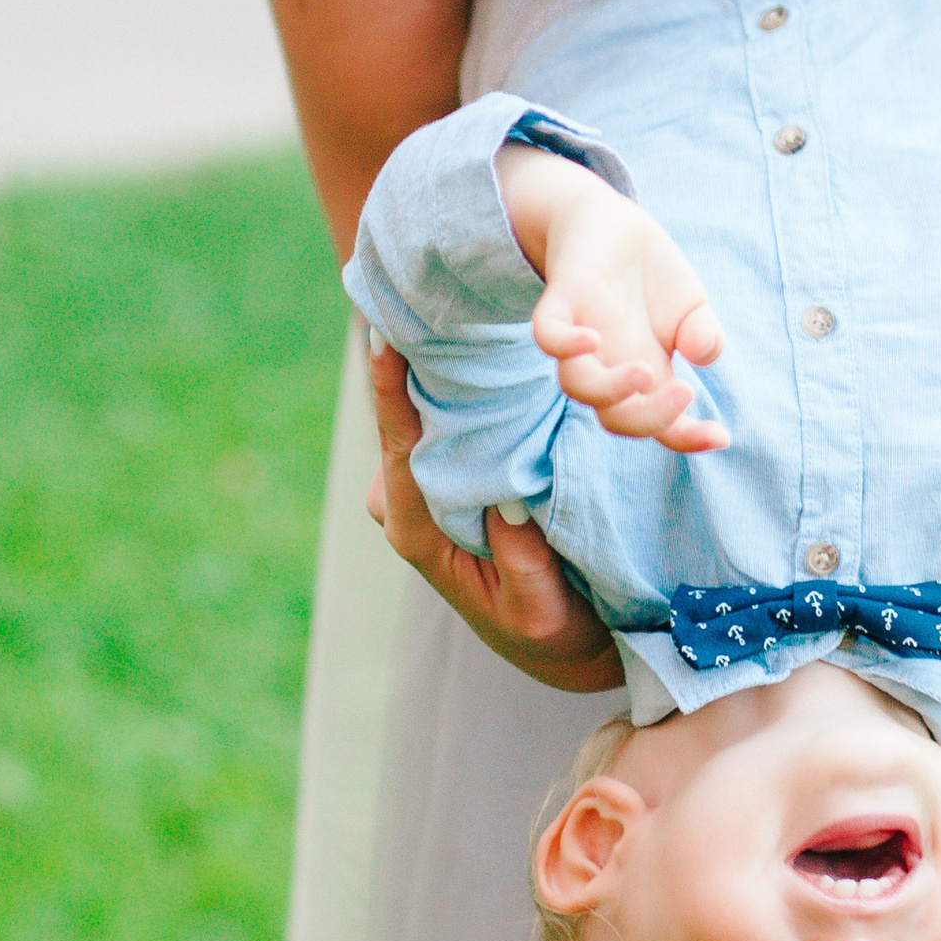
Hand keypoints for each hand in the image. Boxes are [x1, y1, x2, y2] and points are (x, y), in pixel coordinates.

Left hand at [363, 335, 624, 691]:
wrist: (557, 645)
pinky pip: (445, 420)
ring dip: (436, 367)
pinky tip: (472, 341)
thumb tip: (507, 503)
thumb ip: (523, 565)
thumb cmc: (549, 630)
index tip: (383, 343)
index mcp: (420, 534)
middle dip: (411, 362)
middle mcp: (410, 506)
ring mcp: (426, 488)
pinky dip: (456, 384)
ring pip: (424, 416)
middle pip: (403, 422)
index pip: (400, 453)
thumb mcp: (542, 613)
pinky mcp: (450, 475)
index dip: (392, 397)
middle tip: (419, 295)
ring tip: (446, 303)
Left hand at [499, 148, 728, 454]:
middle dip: (650, 419)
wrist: (610, 220)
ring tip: (643, 372)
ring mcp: (582, 332)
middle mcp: (609, 361)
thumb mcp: (692, 304)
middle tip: (686, 391)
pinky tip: (593, 338)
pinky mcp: (561, 297)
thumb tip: (703, 356)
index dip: (687, 438)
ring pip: (577, 386)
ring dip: (610, 390)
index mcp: (645, 371)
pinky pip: (546, 334)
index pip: (660, 423)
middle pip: (615, 418)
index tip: (721, 436)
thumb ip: (704, 333)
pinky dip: (563, 344)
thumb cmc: (650, 273)